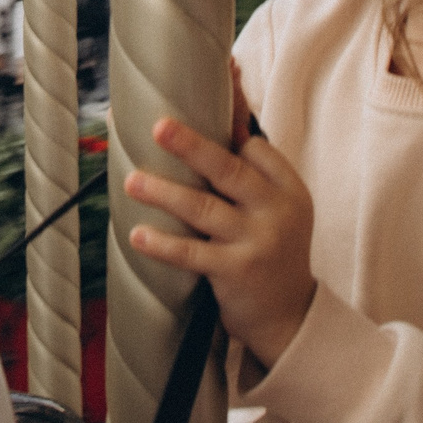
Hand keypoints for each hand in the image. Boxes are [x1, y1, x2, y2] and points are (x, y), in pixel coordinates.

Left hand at [125, 116, 316, 369]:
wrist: (290, 318)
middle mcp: (277, 212)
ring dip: (165, 193)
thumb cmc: (272, 252)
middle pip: (229, 170)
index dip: (224, 126)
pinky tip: (138, 235)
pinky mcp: (236, 272)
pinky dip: (163, 244)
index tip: (191, 105)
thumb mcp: (279, 210)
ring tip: (132, 182)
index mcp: (289, 189)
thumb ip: (251, 174)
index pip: (255, 149)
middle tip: (159, 126)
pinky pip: (192, 254)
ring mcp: (258, 242)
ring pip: (204, 209)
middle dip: (193, 146)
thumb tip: (223, 120)